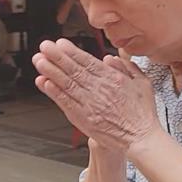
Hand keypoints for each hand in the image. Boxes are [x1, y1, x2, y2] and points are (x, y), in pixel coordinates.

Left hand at [33, 39, 160, 153]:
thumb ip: (127, 68)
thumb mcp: (142, 83)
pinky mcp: (84, 119)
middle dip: (57, 57)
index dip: (72, 52)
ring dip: (51, 72)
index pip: (88, 62)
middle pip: (74, 70)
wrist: (141, 138)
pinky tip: (45, 83)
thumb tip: (110, 59)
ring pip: (67, 84)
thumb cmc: (142, 114)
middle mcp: (100, 90)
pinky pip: (66, 103)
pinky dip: (54, 93)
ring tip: (39, 61)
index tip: (60, 43)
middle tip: (44, 47)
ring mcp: (91, 105)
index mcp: (113, 79)